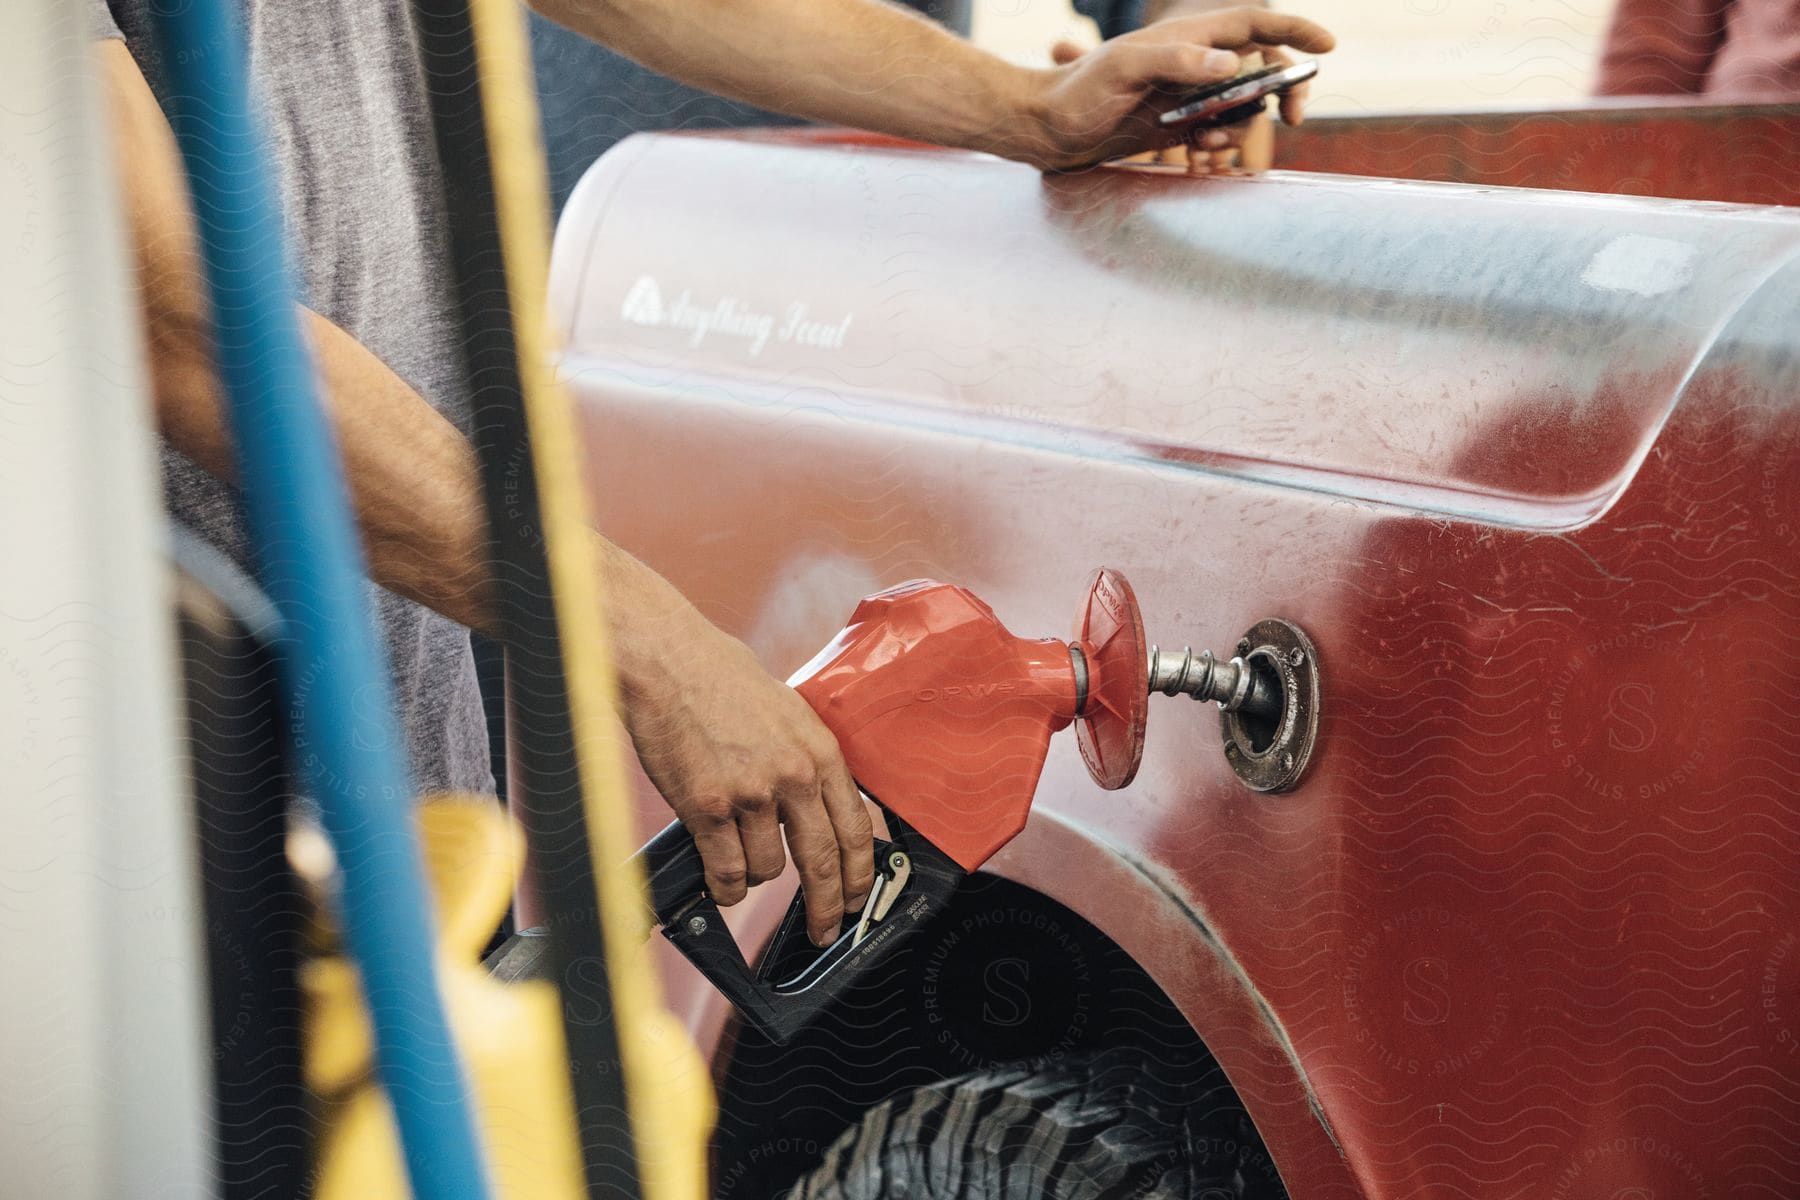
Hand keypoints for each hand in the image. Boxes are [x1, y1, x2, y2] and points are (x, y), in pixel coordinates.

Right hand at [612, 564, 874, 946]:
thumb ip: (805, 760)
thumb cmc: (720, 677)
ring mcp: (751, 794)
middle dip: (827, 904)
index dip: (860, 872)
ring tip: (737, 856)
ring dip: (753, 875)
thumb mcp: (786, 712)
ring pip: (766, 869)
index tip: (859, 897)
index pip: (855, 826)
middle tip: (825, 928)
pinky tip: (720, 880)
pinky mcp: (708, 808)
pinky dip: (724, 885)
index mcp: (820, 749)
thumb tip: (817, 809)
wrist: (668, 662)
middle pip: (822, 860)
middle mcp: (793, 775)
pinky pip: (726, 871)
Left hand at [1025, 7, 1331, 170]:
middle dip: (1278, 93)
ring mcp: (1188, 95)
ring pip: (1242, 107)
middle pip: (1260, 69)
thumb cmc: (1078, 91)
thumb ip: (1177, 60)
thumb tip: (1232, 66)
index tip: (1327, 46)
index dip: (1294, 31)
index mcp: (1189, 37)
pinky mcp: (1178, 125)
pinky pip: (1218, 132)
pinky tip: (1200, 155)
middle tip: (1291, 117)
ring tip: (1207, 142)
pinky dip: (1219, 145)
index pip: (1253, 24)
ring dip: (1240, 127)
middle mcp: (1195, 62)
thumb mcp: (1124, 69)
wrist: (1047, 128)